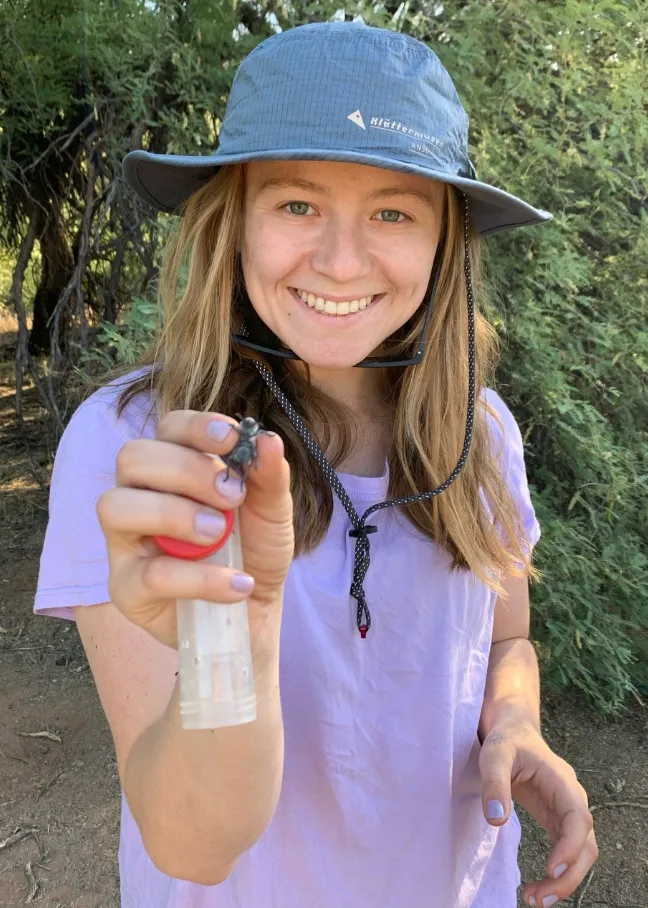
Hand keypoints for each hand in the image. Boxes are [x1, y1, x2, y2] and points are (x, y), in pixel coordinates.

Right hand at [97, 411, 293, 651]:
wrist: (255, 613)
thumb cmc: (253, 551)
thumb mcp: (272, 513)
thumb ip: (269, 478)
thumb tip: (268, 440)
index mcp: (173, 467)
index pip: (168, 429)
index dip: (195, 427)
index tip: (230, 438)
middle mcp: (139, 496)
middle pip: (133, 458)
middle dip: (186, 470)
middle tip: (231, 497)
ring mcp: (125, 542)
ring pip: (116, 507)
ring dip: (173, 514)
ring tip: (217, 533)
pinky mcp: (126, 588)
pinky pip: (149, 574)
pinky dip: (200, 577)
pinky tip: (237, 583)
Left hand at [479, 716, 598, 906]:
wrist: (513, 731)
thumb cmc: (505, 741)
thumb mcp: (494, 754)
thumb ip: (494, 782)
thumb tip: (496, 819)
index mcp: (561, 781)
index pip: (579, 819)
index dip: (570, 847)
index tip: (552, 869)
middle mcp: (571, 800)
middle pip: (586, 845)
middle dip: (569, 876)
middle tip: (539, 898)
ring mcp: (566, 812)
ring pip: (581, 853)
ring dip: (565, 880)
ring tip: (534, 899)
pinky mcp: (557, 821)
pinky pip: (566, 852)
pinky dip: (558, 873)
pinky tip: (537, 887)